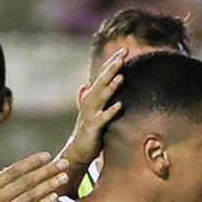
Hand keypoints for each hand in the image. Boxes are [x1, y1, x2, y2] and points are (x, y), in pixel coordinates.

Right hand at [59, 49, 126, 170]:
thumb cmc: (89, 132)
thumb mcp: (93, 113)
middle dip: (112, 67)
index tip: (124, 49)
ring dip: (111, 86)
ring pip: (101, 97)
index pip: (103, 75)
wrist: (77, 152)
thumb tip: (85, 86)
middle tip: (123, 53)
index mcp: (92, 97)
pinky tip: (119, 105)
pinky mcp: (92, 128)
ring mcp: (90, 114)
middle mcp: (89, 102)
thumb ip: (94, 99)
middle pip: (102, 81)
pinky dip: (110, 111)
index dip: (112, 62)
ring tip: (121, 76)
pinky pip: (102, 119)